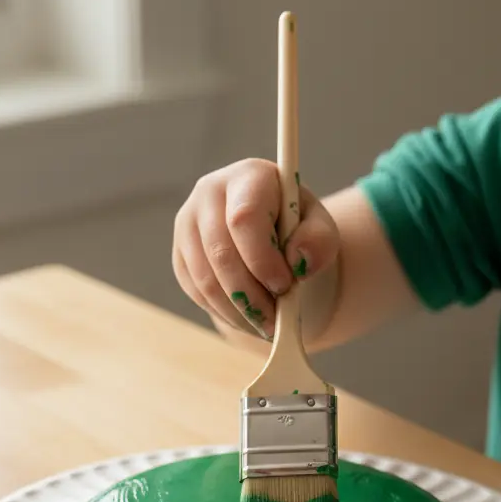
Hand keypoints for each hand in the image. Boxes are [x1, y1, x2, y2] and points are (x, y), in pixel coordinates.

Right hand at [172, 159, 340, 338]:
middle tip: (275, 321)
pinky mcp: (180, 253)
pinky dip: (223, 312)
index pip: (244, 219)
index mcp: (248, 176)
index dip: (262, 259)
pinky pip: (196, 291)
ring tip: (265, 325)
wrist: (270, 233)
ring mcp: (188, 223)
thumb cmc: (296, 228)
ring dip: (237, 311)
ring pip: (206, 279)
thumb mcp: (320, 228)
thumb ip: (320, 240)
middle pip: (221, 253)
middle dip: (250, 295)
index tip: (284, 285)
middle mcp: (209, 192)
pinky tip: (247, 317)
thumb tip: (298, 261)